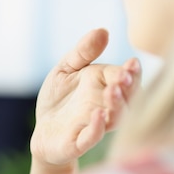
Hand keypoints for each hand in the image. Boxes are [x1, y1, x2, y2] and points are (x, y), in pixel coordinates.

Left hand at [30, 28, 140, 166]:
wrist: (42, 131)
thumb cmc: (58, 99)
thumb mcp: (66, 69)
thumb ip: (82, 52)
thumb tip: (102, 30)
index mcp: (105, 86)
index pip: (126, 78)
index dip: (131, 72)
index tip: (131, 64)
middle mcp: (106, 106)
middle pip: (128, 99)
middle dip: (130, 88)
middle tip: (126, 76)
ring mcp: (94, 125)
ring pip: (115, 119)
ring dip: (117, 106)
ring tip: (113, 91)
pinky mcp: (78, 143)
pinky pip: (92, 137)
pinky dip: (97, 128)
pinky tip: (98, 114)